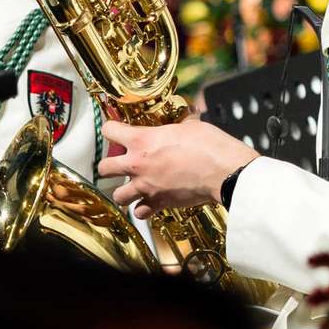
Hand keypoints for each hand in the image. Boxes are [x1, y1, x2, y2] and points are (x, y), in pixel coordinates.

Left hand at [98, 116, 258, 218]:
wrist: (224, 171)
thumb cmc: (210, 146)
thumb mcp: (192, 126)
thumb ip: (181, 123)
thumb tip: (187, 116)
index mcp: (142, 140)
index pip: (109, 130)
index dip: (111, 129)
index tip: (113, 130)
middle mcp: (138, 164)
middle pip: (104, 168)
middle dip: (108, 166)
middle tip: (117, 164)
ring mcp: (146, 186)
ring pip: (118, 195)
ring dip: (123, 192)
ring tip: (132, 188)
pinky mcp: (159, 203)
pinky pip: (140, 212)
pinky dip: (143, 209)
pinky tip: (149, 202)